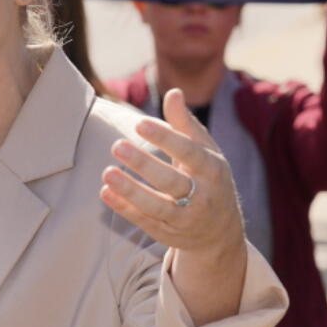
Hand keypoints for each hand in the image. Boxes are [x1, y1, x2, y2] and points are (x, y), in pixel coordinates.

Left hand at [100, 88, 242, 258]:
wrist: (220, 231)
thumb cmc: (208, 178)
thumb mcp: (205, 151)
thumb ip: (186, 124)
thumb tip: (173, 92)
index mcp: (213, 170)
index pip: (189, 153)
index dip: (166, 139)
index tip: (139, 124)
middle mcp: (202, 197)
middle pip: (172, 181)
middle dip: (144, 165)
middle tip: (116, 145)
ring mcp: (185, 219)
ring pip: (157, 206)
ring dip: (130, 191)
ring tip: (107, 173)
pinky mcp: (167, 234)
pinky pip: (144, 222)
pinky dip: (124, 208)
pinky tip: (105, 192)